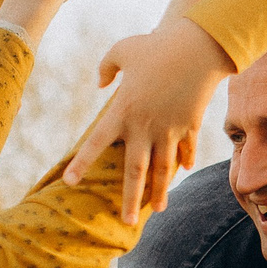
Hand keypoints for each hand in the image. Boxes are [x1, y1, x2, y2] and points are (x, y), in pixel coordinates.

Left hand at [60, 18, 233, 221]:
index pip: (96, 143)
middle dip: (129, 199)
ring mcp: (170, 128)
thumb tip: (100, 84)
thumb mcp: (122, 50)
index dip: (81, 164)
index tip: (69, 182)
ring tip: (158, 210)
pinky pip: (186, 148)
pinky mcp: (190, 125)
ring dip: (161, 191)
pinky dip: (185, 159)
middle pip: (135, 171)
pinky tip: (185, 171)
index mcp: (123, 111)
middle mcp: (145, 126)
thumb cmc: (156, 45)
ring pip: (164, 168)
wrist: (198, 47)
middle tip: (125, 222)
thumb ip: (106, 68)